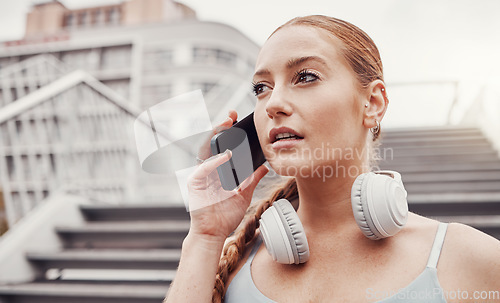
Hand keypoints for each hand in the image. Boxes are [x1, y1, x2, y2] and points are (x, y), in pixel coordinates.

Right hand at [187, 111, 268, 241]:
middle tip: (231, 115)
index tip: (236, 119)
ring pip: (205, 150)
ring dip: (215, 137)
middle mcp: (207, 169)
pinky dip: (214, 161)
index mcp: (217, 170)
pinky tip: (225, 156)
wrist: (214, 234)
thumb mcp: (244, 194)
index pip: (221, 146)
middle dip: (220, 127)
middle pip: (211, 143)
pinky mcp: (195, 183)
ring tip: (227, 126)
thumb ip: (251, 179)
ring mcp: (200, 175)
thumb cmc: (225, 216)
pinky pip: (203, 168)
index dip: (227, 132)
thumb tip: (264, 167)